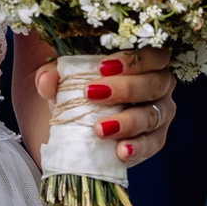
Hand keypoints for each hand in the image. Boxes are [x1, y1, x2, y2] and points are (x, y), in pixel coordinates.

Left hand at [33, 48, 177, 167]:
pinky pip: (152, 144)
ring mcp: (160, 113)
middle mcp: (159, 85)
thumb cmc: (79, 86)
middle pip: (154, 84)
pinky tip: (121, 151)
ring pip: (151, 116)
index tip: (102, 67)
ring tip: (99, 128)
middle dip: (125, 88)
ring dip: (127, 122)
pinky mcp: (154, 140)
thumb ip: (53, 72)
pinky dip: (137, 148)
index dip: (133, 60)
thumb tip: (46, 79)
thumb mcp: (63, 76)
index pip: (153, 54)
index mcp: (145, 61)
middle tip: (92, 93)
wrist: (75, 121)